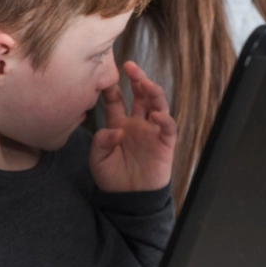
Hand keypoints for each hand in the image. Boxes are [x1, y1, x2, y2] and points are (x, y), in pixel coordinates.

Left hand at [90, 61, 176, 192]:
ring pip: (156, 105)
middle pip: (139, 96)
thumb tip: (115, 130)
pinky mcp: (165, 143)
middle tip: (130, 66)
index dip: (110, 87)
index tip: (103, 74)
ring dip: (152, 92)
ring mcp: (152, 132)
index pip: (115, 100)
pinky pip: (168, 127)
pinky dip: (164, 119)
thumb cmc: (112, 178)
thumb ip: (101, 142)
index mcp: (118, 124)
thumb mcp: (97, 160)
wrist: (128, 200)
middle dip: (137, 79)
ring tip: (145, 82)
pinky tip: (155, 114)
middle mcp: (137, 124)